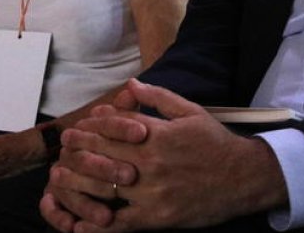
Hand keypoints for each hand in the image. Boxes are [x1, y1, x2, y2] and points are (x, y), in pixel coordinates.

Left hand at [42, 80, 287, 231]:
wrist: (244, 178)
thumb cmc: (216, 143)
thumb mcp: (190, 112)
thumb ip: (158, 99)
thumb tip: (131, 84)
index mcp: (156, 135)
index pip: (113, 128)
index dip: (90, 127)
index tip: (77, 128)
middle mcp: (151, 162)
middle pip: (102, 154)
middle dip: (78, 151)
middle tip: (62, 150)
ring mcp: (152, 192)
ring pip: (105, 186)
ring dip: (77, 183)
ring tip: (59, 180)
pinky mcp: (157, 217)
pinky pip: (121, 223)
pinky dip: (98, 225)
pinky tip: (80, 224)